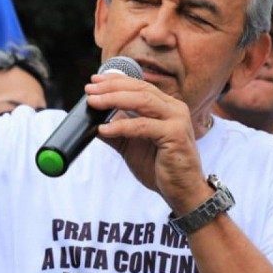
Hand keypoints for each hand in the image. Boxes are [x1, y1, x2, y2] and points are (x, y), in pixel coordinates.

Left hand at [87, 73, 210, 212]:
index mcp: (166, 106)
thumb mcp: (131, 145)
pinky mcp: (175, 135)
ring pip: (142, 101)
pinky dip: (121, 126)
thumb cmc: (160, 168)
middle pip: (139, 89)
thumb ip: (116, 131)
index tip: (95, 81)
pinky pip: (143, 126)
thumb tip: (92, 121)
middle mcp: (174, 108)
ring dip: (114, 99)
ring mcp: (177, 120)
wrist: (182, 191)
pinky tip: (104, 129)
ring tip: (93, 103)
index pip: (139, 86)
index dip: (116, 81)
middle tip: (89, 90)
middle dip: (111, 87)